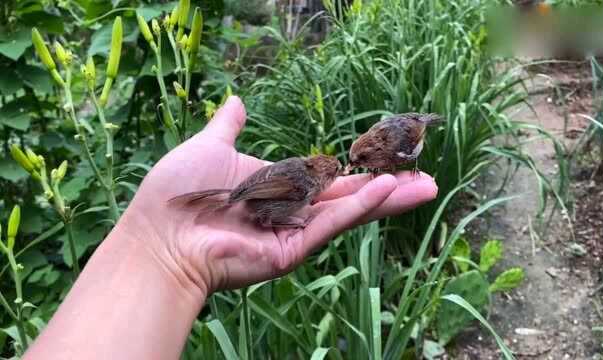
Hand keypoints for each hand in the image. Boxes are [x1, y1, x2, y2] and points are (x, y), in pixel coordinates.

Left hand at [117, 96, 438, 298]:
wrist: (159, 234)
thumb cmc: (178, 192)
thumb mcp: (209, 147)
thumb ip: (226, 127)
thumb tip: (234, 101)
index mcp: (278, 188)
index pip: (328, 177)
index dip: (358, 168)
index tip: (389, 158)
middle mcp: (292, 212)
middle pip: (348, 197)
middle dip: (388, 187)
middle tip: (425, 177)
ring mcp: (294, 232)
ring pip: (349, 211)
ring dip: (388, 198)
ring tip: (426, 186)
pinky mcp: (291, 249)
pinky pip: (331, 223)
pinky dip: (361, 207)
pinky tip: (390, 189)